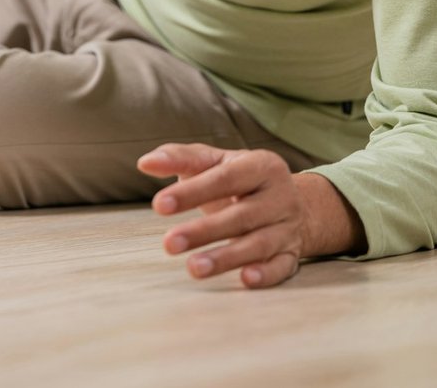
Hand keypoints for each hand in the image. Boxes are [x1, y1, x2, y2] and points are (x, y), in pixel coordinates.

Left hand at [138, 144, 308, 288]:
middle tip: (169, 244)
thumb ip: (180, 158)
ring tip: (193, 268)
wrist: (291, 202)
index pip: (225, 178)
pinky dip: (266, 274)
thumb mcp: (214, 161)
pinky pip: (282, 267)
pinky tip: (245, 279)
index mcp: (260, 166)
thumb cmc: (239, 179)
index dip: (192, 192)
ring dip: (226, 258)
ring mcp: (287, 227)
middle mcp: (279, 196)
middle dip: (204, 231)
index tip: (158, 205)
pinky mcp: (292, 254)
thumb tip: (145, 163)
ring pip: (258, 244)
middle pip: (241, 215)